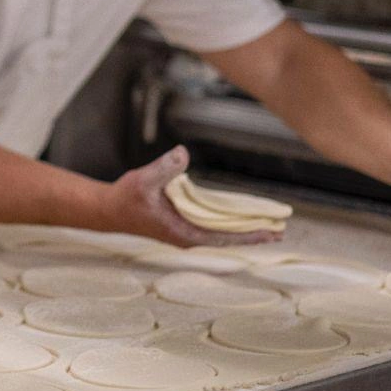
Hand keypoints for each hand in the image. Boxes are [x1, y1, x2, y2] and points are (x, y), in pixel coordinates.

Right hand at [107, 145, 282, 248]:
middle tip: (281, 229)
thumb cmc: (126, 198)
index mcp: (184, 232)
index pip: (225, 236)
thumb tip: (183, 154)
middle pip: (228, 236)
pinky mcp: (182, 224)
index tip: (270, 232)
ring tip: (267, 227)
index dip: (249, 233)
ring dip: (243, 229)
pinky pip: (212, 225)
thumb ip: (164, 168)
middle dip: (253, 234)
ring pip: (221, 232)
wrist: (109, 209)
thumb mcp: (144, 180)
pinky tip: (238, 218)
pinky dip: (229, 222)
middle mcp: (188, 235)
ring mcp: (185, 231)